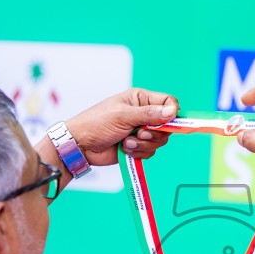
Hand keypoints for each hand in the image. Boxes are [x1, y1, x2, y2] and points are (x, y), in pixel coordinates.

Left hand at [63, 87, 178, 164]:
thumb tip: (172, 112)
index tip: (168, 122)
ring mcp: (141, 132)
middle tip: (140, 134)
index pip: (168, 103)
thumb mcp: (123, 116)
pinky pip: (150, 152)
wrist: (81, 145)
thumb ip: (149, 114)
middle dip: (155, 134)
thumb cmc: (96, 123)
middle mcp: (144, 114)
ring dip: (143, 145)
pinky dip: (139, 153)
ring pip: (159, 141)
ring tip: (126, 142)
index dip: (172, 113)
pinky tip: (125, 149)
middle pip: (168, 126)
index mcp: (141, 100)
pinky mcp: (137, 147)